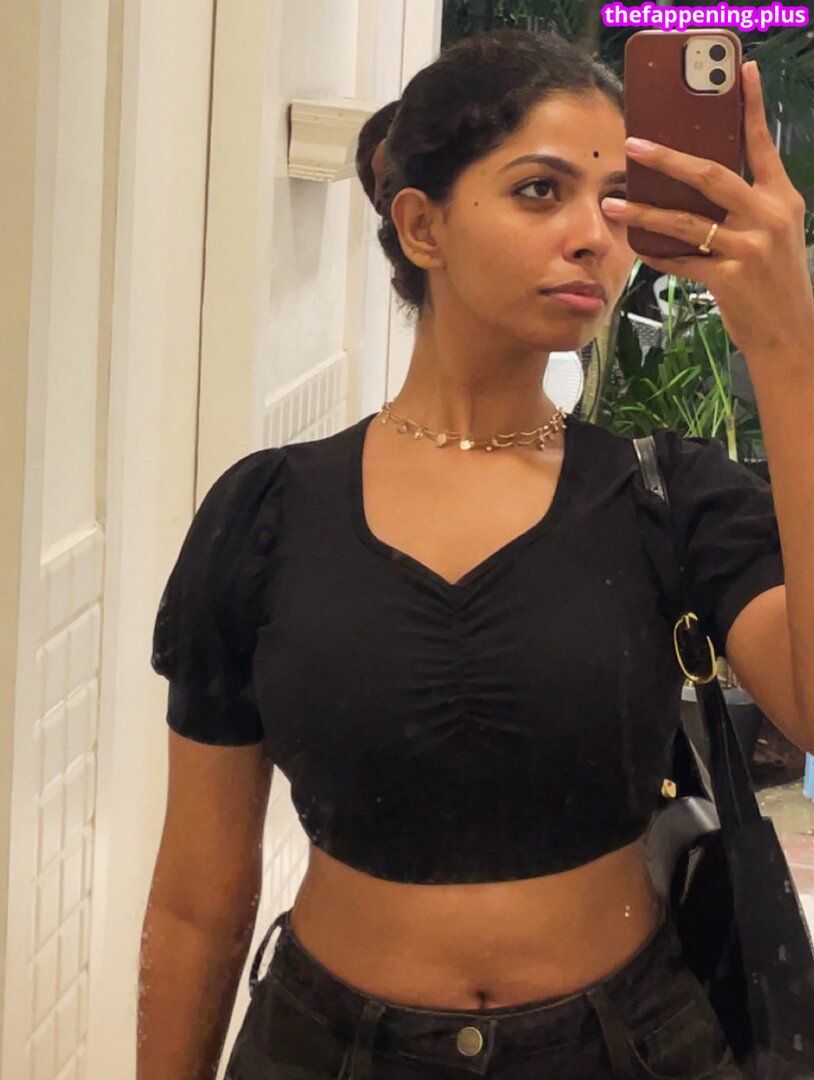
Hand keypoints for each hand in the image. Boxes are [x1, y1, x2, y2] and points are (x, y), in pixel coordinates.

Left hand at [601, 61, 812, 357]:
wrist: (790, 333)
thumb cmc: (775, 282)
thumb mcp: (774, 234)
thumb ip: (745, 207)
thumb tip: (694, 184)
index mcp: (782, 198)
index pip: (762, 144)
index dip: (751, 106)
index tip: (740, 71)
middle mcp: (769, 216)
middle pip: (711, 175)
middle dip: (667, 159)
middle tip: (634, 146)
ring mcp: (750, 248)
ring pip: (686, 221)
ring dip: (644, 211)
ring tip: (614, 202)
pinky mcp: (730, 279)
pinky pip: (681, 260)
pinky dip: (656, 253)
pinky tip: (636, 246)